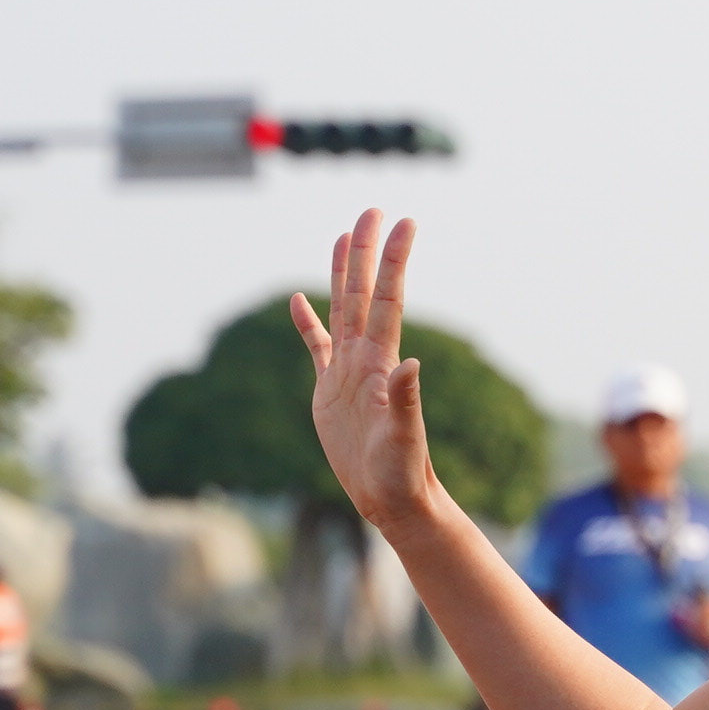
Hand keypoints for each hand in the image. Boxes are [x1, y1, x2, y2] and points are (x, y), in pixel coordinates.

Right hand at [286, 212, 441, 531]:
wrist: (391, 499)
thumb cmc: (401, 473)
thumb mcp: (402, 439)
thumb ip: (404, 403)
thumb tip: (410, 366)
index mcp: (380, 364)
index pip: (387, 300)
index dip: (394, 261)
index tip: (405, 223)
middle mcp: (365, 359)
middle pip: (363, 293)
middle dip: (366, 252)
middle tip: (371, 210)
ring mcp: (346, 373)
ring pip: (341, 310)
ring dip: (342, 274)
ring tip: (342, 237)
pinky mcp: (329, 391)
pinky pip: (315, 347)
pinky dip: (307, 323)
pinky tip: (299, 300)